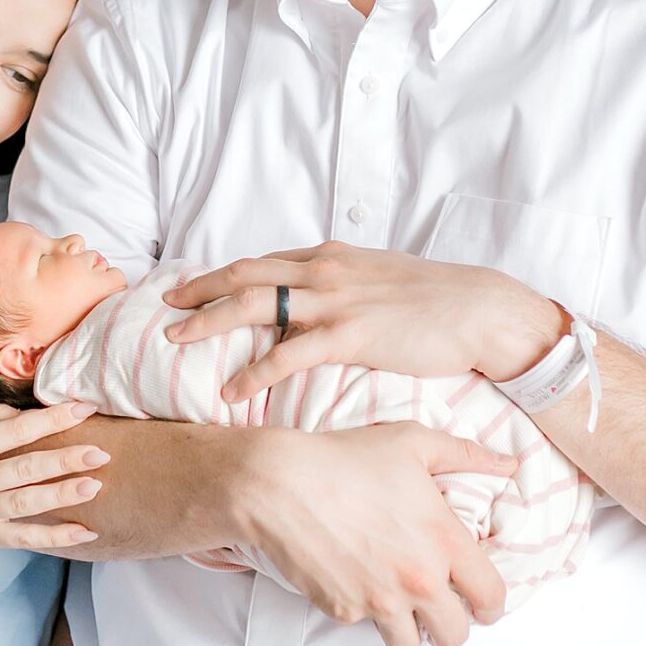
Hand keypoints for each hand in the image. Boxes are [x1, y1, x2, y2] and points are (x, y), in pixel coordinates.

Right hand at [0, 401, 109, 553]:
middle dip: (66, 460)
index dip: (53, 419)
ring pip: (28, 503)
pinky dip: (56, 537)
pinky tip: (85, 532)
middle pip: (27, 468)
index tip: (84, 409)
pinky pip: (25, 538)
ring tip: (95, 485)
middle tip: (101, 452)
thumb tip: (28, 413)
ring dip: (64, 494)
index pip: (16, 430)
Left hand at [165, 242, 566, 399]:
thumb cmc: (435, 300)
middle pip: (245, 276)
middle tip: (165, 306)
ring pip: (256, 306)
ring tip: (175, 340)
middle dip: (200, 290)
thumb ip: (343, 284)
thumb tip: (318, 299)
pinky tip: (232, 388)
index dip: (221, 274)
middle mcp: (325, 271)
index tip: (190, 287)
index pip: (262, 262)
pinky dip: (255, 370)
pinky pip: (290, 354)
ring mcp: (336, 301)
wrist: (479, 311)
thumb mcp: (380, 278)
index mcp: (331, 256)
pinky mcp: (351, 336)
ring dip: (210, 322)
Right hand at [234, 421, 507, 645]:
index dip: (491, 605)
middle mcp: (419, 579)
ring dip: (408, 628)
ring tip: (397, 603)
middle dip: (449, 625)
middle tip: (437, 607)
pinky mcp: (344, 610)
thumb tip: (508, 465)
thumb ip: (466, 455)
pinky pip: (364, 625)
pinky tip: (353, 579)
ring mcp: (381, 600)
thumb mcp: (413, 443)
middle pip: (455, 635)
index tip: (481, 602)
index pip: (491, 598)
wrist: (280, 484)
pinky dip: (362, 610)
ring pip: (409, 643)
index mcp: (446, 541)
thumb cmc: (347, 458)